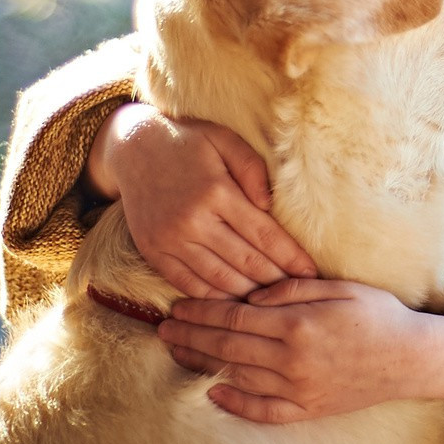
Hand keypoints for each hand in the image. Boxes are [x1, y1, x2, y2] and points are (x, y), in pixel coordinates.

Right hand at [85, 103, 315, 298]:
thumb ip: (252, 168)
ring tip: (272, 302)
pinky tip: (233, 302)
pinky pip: (187, 284)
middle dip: (276, 281)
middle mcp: (192, 220)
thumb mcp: (225, 140)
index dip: (291, 257)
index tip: (311, 273)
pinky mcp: (152, 251)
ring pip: (218, 279)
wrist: (132, 147)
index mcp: (216, 192)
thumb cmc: (188, 142)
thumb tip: (270, 206)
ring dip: (248, 294)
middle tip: (298, 294)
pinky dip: (213, 297)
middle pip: (245, 262)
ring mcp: (169, 239)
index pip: (264, 234)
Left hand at [159, 278, 432, 421]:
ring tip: (178, 354)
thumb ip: (292, 288)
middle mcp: (292, 359)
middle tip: (163, 330)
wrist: (411, 358)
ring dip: (202, 365)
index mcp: (297, 324)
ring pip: (238, 377)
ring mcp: (298, 389)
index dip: (201, 312)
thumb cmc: (378, 315)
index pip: (234, 317)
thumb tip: (253, 293)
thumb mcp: (338, 287)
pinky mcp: (308, 409)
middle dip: (191, 337)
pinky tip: (213, 393)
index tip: (178, 307)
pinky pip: (263, 410)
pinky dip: (235, 403)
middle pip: (228, 347)